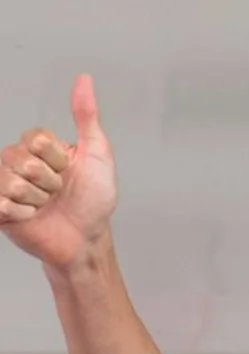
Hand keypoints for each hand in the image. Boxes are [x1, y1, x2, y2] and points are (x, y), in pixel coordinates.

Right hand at [0, 74, 116, 269]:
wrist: (86, 238)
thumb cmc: (95, 200)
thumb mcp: (97, 154)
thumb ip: (87, 116)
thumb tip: (84, 79)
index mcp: (39, 147)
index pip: (36, 139)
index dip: (57, 159)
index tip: (69, 170)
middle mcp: (18, 161)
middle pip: (23, 160)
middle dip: (50, 182)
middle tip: (59, 192)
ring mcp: (6, 184)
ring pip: (11, 182)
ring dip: (38, 199)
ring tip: (46, 205)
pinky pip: (2, 203)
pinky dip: (24, 214)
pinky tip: (32, 217)